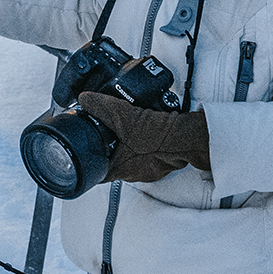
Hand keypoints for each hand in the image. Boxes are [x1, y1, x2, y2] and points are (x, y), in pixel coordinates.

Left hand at [77, 91, 210, 183]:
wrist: (186, 138)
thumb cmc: (157, 136)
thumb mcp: (123, 115)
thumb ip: (102, 107)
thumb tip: (85, 99)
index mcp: (120, 169)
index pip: (96, 174)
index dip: (89, 165)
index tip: (85, 156)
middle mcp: (134, 174)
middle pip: (114, 166)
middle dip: (109, 153)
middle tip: (107, 138)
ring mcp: (150, 171)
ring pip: (132, 161)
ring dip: (128, 149)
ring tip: (127, 133)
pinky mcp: (162, 164)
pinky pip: (149, 156)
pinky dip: (145, 147)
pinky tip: (147, 134)